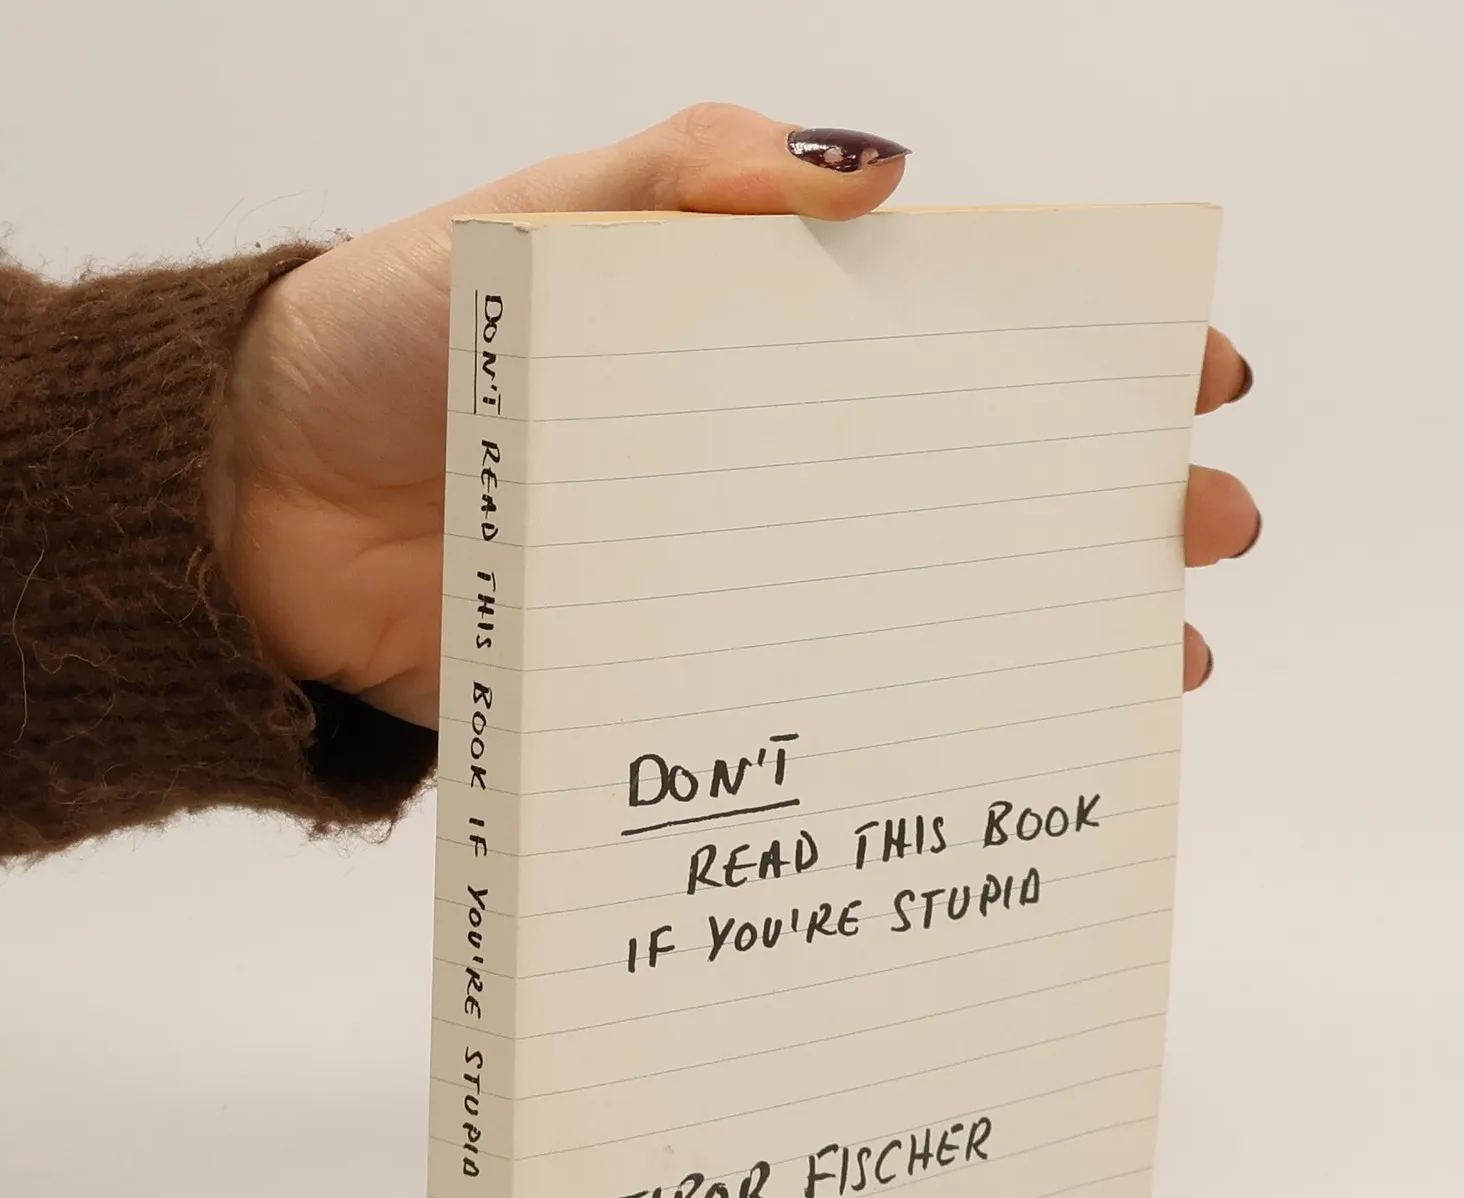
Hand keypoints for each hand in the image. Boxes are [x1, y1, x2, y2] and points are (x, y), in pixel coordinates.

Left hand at [208, 103, 1258, 724]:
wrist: (255, 516)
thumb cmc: (382, 342)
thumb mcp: (536, 224)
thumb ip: (686, 185)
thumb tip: (883, 176)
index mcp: (754, 336)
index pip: (957, 332)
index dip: (1083, 353)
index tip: (1196, 378)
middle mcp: (767, 462)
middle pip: (970, 479)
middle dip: (1106, 502)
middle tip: (1209, 531)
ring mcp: (735, 581)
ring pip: (920, 605)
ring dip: (1043, 632)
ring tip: (1154, 665)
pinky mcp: (682, 685)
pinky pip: (817, 709)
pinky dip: (907, 729)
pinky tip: (987, 754)